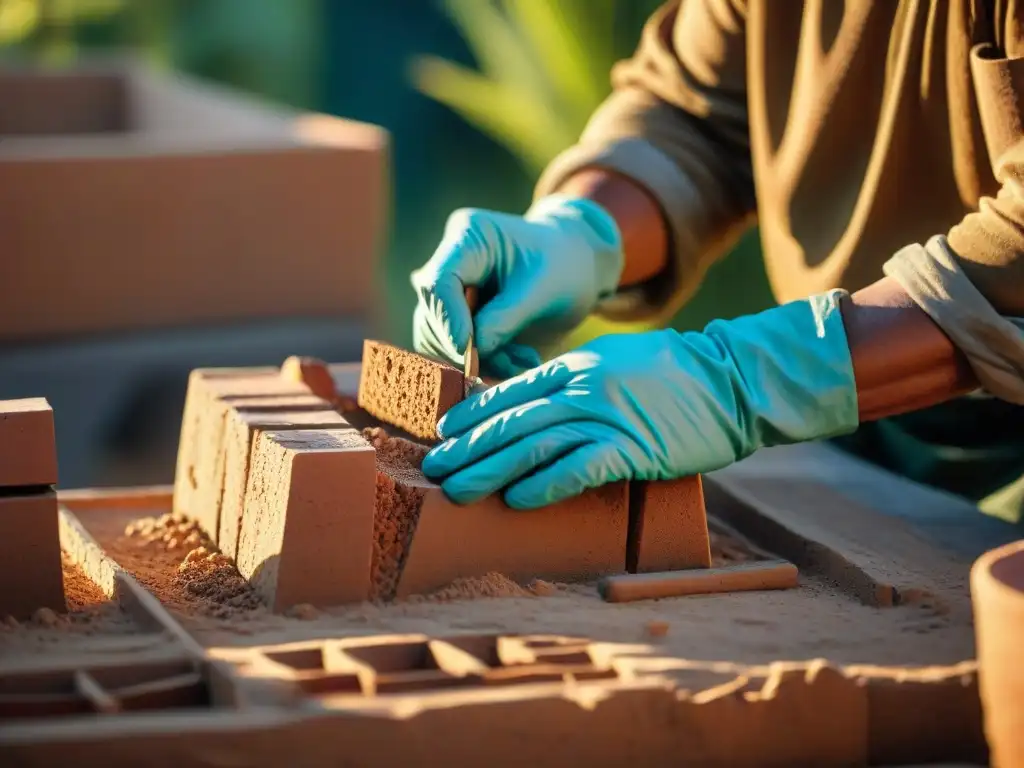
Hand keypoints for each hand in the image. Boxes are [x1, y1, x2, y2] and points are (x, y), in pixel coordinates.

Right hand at [411, 195, 623, 378]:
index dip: (448, 319)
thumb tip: (470, 350)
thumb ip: (505, 318)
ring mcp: (449, 293)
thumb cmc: (564, 266)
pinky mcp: (455, 318)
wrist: (575, 270)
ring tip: (525, 361)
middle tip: (515, 364)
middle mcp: (449, 263)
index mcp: (468, 236)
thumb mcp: (543, 289)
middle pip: (433, 315)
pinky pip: (455, 352)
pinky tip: (518, 361)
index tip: (467, 351)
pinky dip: (486, 364)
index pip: (439, 282)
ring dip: (480, 361)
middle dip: (469, 347)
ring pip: (439, 339)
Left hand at [421, 291, 859, 508]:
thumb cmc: (677, 377)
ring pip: (534, 445)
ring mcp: (608, 415)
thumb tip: (539, 406)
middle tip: (435, 471)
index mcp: (576, 366)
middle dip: (468, 448)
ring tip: (458, 492)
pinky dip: (545, 485)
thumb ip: (576, 381)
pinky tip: (517, 501)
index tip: (444, 433)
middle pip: (511, 420)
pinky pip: (579, 468)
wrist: (734, 380)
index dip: (472, 413)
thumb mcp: (617, 364)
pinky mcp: (634, 447)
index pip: (510, 391)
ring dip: (490, 470)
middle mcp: (583, 387)